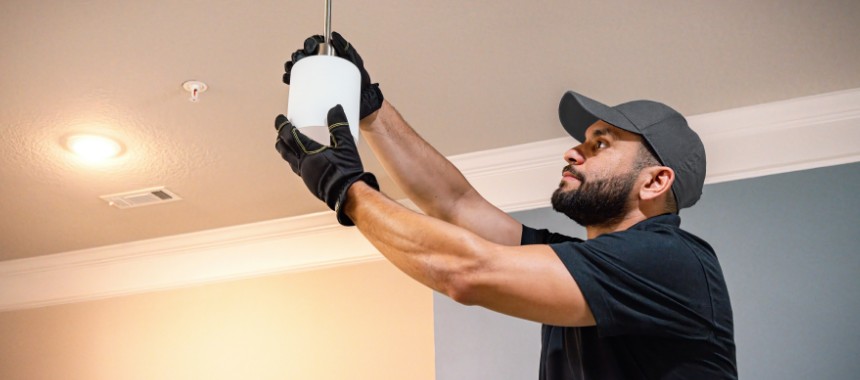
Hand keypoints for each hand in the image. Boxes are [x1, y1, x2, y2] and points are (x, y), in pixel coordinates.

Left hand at [275, 104, 378, 225]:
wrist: (348, 195)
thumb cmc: (346, 170)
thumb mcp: (346, 144)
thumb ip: (339, 126)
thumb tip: (335, 108)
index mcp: (308, 153)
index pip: (288, 136)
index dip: (282, 125)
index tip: (280, 118)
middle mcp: (303, 164)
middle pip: (284, 149)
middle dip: (281, 139)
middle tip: (282, 131)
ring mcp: (305, 174)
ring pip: (289, 160)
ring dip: (287, 150)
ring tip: (290, 144)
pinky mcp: (310, 182)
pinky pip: (298, 169)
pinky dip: (296, 161)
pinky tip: (304, 160)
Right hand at [282, 32, 383, 119]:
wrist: (361, 103)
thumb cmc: (361, 82)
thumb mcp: (356, 63)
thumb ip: (347, 49)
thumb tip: (335, 35)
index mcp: (329, 57)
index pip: (315, 46)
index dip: (309, 43)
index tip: (310, 47)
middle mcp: (321, 66)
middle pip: (304, 56)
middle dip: (297, 55)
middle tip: (299, 59)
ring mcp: (316, 78)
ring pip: (298, 68)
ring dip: (291, 65)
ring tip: (290, 68)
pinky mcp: (313, 90)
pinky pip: (298, 83)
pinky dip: (290, 79)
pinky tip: (287, 78)